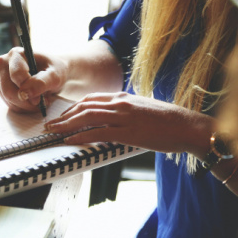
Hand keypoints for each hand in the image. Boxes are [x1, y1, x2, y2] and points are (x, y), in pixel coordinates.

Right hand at [0, 47, 66, 112]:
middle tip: (41, 102)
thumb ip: (42, 82)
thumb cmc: (54, 70)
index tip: (40, 98)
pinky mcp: (1, 87)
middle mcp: (4, 63)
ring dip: (25, 105)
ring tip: (39, 100)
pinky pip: (9, 103)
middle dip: (26, 101)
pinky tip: (32, 102)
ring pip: (8, 99)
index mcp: (16, 54)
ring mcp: (0, 76)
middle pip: (8, 90)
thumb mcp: (55, 75)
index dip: (28, 89)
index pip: (16, 75)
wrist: (52, 73)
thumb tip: (25, 93)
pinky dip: (22, 107)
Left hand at [44, 92, 212, 154]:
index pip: (91, 99)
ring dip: (66, 125)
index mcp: (124, 97)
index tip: (62, 116)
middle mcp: (121, 103)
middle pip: (84, 106)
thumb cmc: (169, 121)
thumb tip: (113, 119)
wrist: (188, 126)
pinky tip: (70, 141)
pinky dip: (81, 136)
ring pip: (87, 117)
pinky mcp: (128, 132)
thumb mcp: (143, 109)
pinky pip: (98, 133)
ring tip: (53, 132)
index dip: (73, 108)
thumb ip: (126, 111)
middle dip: (64, 116)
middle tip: (50, 125)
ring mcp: (124, 116)